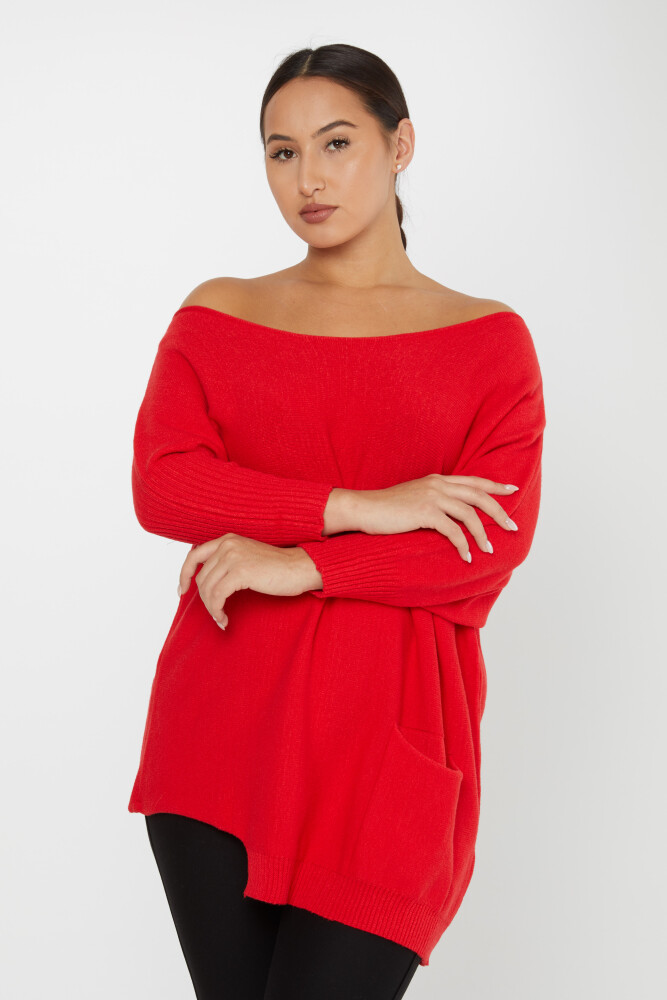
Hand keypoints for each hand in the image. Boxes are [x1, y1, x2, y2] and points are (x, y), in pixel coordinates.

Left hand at [178, 534, 315, 627]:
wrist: (299, 568)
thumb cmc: (277, 568)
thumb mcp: (247, 557)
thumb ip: (227, 562)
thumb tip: (206, 581)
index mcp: (227, 539)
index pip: (194, 555)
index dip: (184, 574)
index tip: (182, 590)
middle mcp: (227, 544)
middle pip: (201, 577)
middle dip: (204, 599)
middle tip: (214, 613)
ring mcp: (233, 556)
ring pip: (207, 589)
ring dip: (212, 609)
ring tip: (221, 619)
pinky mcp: (240, 571)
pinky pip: (218, 596)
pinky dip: (217, 611)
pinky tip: (225, 619)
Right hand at [349, 475, 519, 561]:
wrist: (363, 508)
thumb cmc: (386, 508)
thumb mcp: (414, 497)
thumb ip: (433, 500)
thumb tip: (449, 514)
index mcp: (437, 479)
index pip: (473, 481)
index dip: (495, 485)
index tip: (512, 490)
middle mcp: (438, 484)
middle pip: (479, 496)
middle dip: (499, 512)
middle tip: (512, 528)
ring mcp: (432, 497)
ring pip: (469, 514)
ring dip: (482, 534)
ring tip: (489, 550)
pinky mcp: (425, 513)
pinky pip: (452, 531)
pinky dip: (463, 545)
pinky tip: (466, 557)